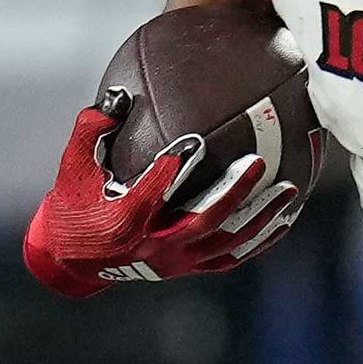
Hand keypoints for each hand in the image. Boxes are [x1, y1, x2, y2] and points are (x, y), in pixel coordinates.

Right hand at [21, 102, 302, 299]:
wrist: (74, 261)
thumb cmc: (74, 205)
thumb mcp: (72, 168)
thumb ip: (91, 130)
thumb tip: (117, 95)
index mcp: (123, 222)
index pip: (152, 194)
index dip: (175, 168)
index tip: (195, 139)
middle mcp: (155, 247)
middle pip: (204, 221)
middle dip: (234, 193)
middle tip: (258, 161)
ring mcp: (176, 262)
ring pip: (227, 243)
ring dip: (260, 216)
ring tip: (290, 188)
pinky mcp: (188, 269)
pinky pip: (232, 257)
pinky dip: (259, 239)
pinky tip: (284, 217)